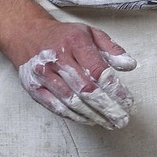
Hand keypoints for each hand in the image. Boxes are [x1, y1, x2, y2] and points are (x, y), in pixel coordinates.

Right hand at [15, 22, 136, 128]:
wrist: (27, 34)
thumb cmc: (63, 35)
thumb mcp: (90, 33)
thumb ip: (112, 49)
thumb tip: (130, 65)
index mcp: (75, 43)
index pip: (98, 71)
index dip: (115, 89)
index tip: (128, 101)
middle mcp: (58, 59)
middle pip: (86, 90)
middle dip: (107, 107)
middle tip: (122, 119)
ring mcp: (43, 74)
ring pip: (71, 101)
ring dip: (93, 115)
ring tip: (109, 123)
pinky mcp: (34, 87)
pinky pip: (56, 106)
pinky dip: (74, 116)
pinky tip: (89, 120)